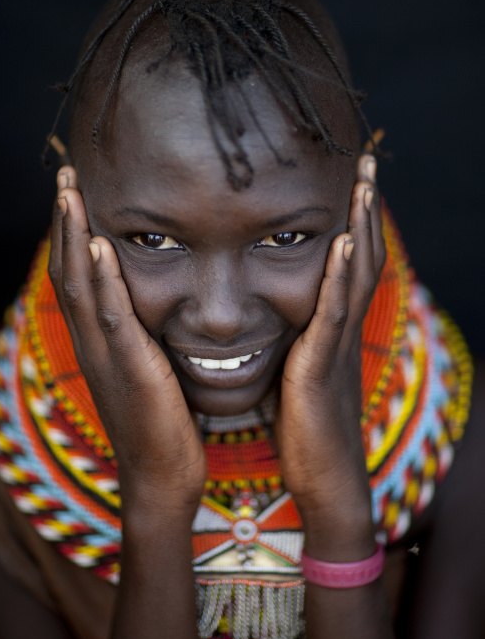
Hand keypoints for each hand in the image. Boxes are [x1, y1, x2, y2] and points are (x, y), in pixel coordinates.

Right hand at [49, 167, 206, 511]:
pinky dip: (103, 279)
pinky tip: (101, 245)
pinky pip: (112, 316)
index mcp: (98, 341)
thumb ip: (142, 336)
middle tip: (65, 176)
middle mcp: (92, 343)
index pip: (77, 277)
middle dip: (65, 222)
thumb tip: (153, 305)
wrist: (164, 475)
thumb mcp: (148, 370)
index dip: (72, 234)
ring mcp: (105, 356)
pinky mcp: (129, 369)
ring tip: (71, 192)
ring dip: (74, 236)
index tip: (77, 194)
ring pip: (80, 285)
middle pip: (68, 271)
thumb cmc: (163, 422)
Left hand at [277, 154, 385, 556]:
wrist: (323, 476)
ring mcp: (337, 344)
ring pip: (355, 273)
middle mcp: (341, 328)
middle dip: (364, 207)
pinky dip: (339, 276)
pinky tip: (338, 242)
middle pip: (360, 255)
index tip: (347, 179)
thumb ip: (293, 341)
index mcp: (331, 327)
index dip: (351, 220)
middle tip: (365, 162)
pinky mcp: (323, 364)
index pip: (346, 262)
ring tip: (362, 181)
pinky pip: (334, 312)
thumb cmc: (306, 427)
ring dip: (360, 225)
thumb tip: (274, 318)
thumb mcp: (298, 371)